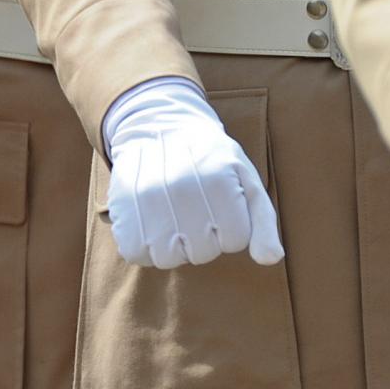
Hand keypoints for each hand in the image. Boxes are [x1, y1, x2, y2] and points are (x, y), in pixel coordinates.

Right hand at [103, 80, 284, 269]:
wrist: (157, 129)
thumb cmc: (211, 163)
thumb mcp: (247, 182)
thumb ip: (263, 222)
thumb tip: (269, 259)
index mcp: (219, 181)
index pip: (234, 240)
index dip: (230, 230)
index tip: (221, 210)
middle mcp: (182, 188)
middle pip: (201, 253)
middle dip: (203, 240)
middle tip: (195, 215)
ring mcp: (147, 198)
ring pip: (167, 258)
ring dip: (172, 247)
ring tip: (172, 223)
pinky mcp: (120, 206)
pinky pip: (135, 253)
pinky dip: (143, 249)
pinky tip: (150, 229)